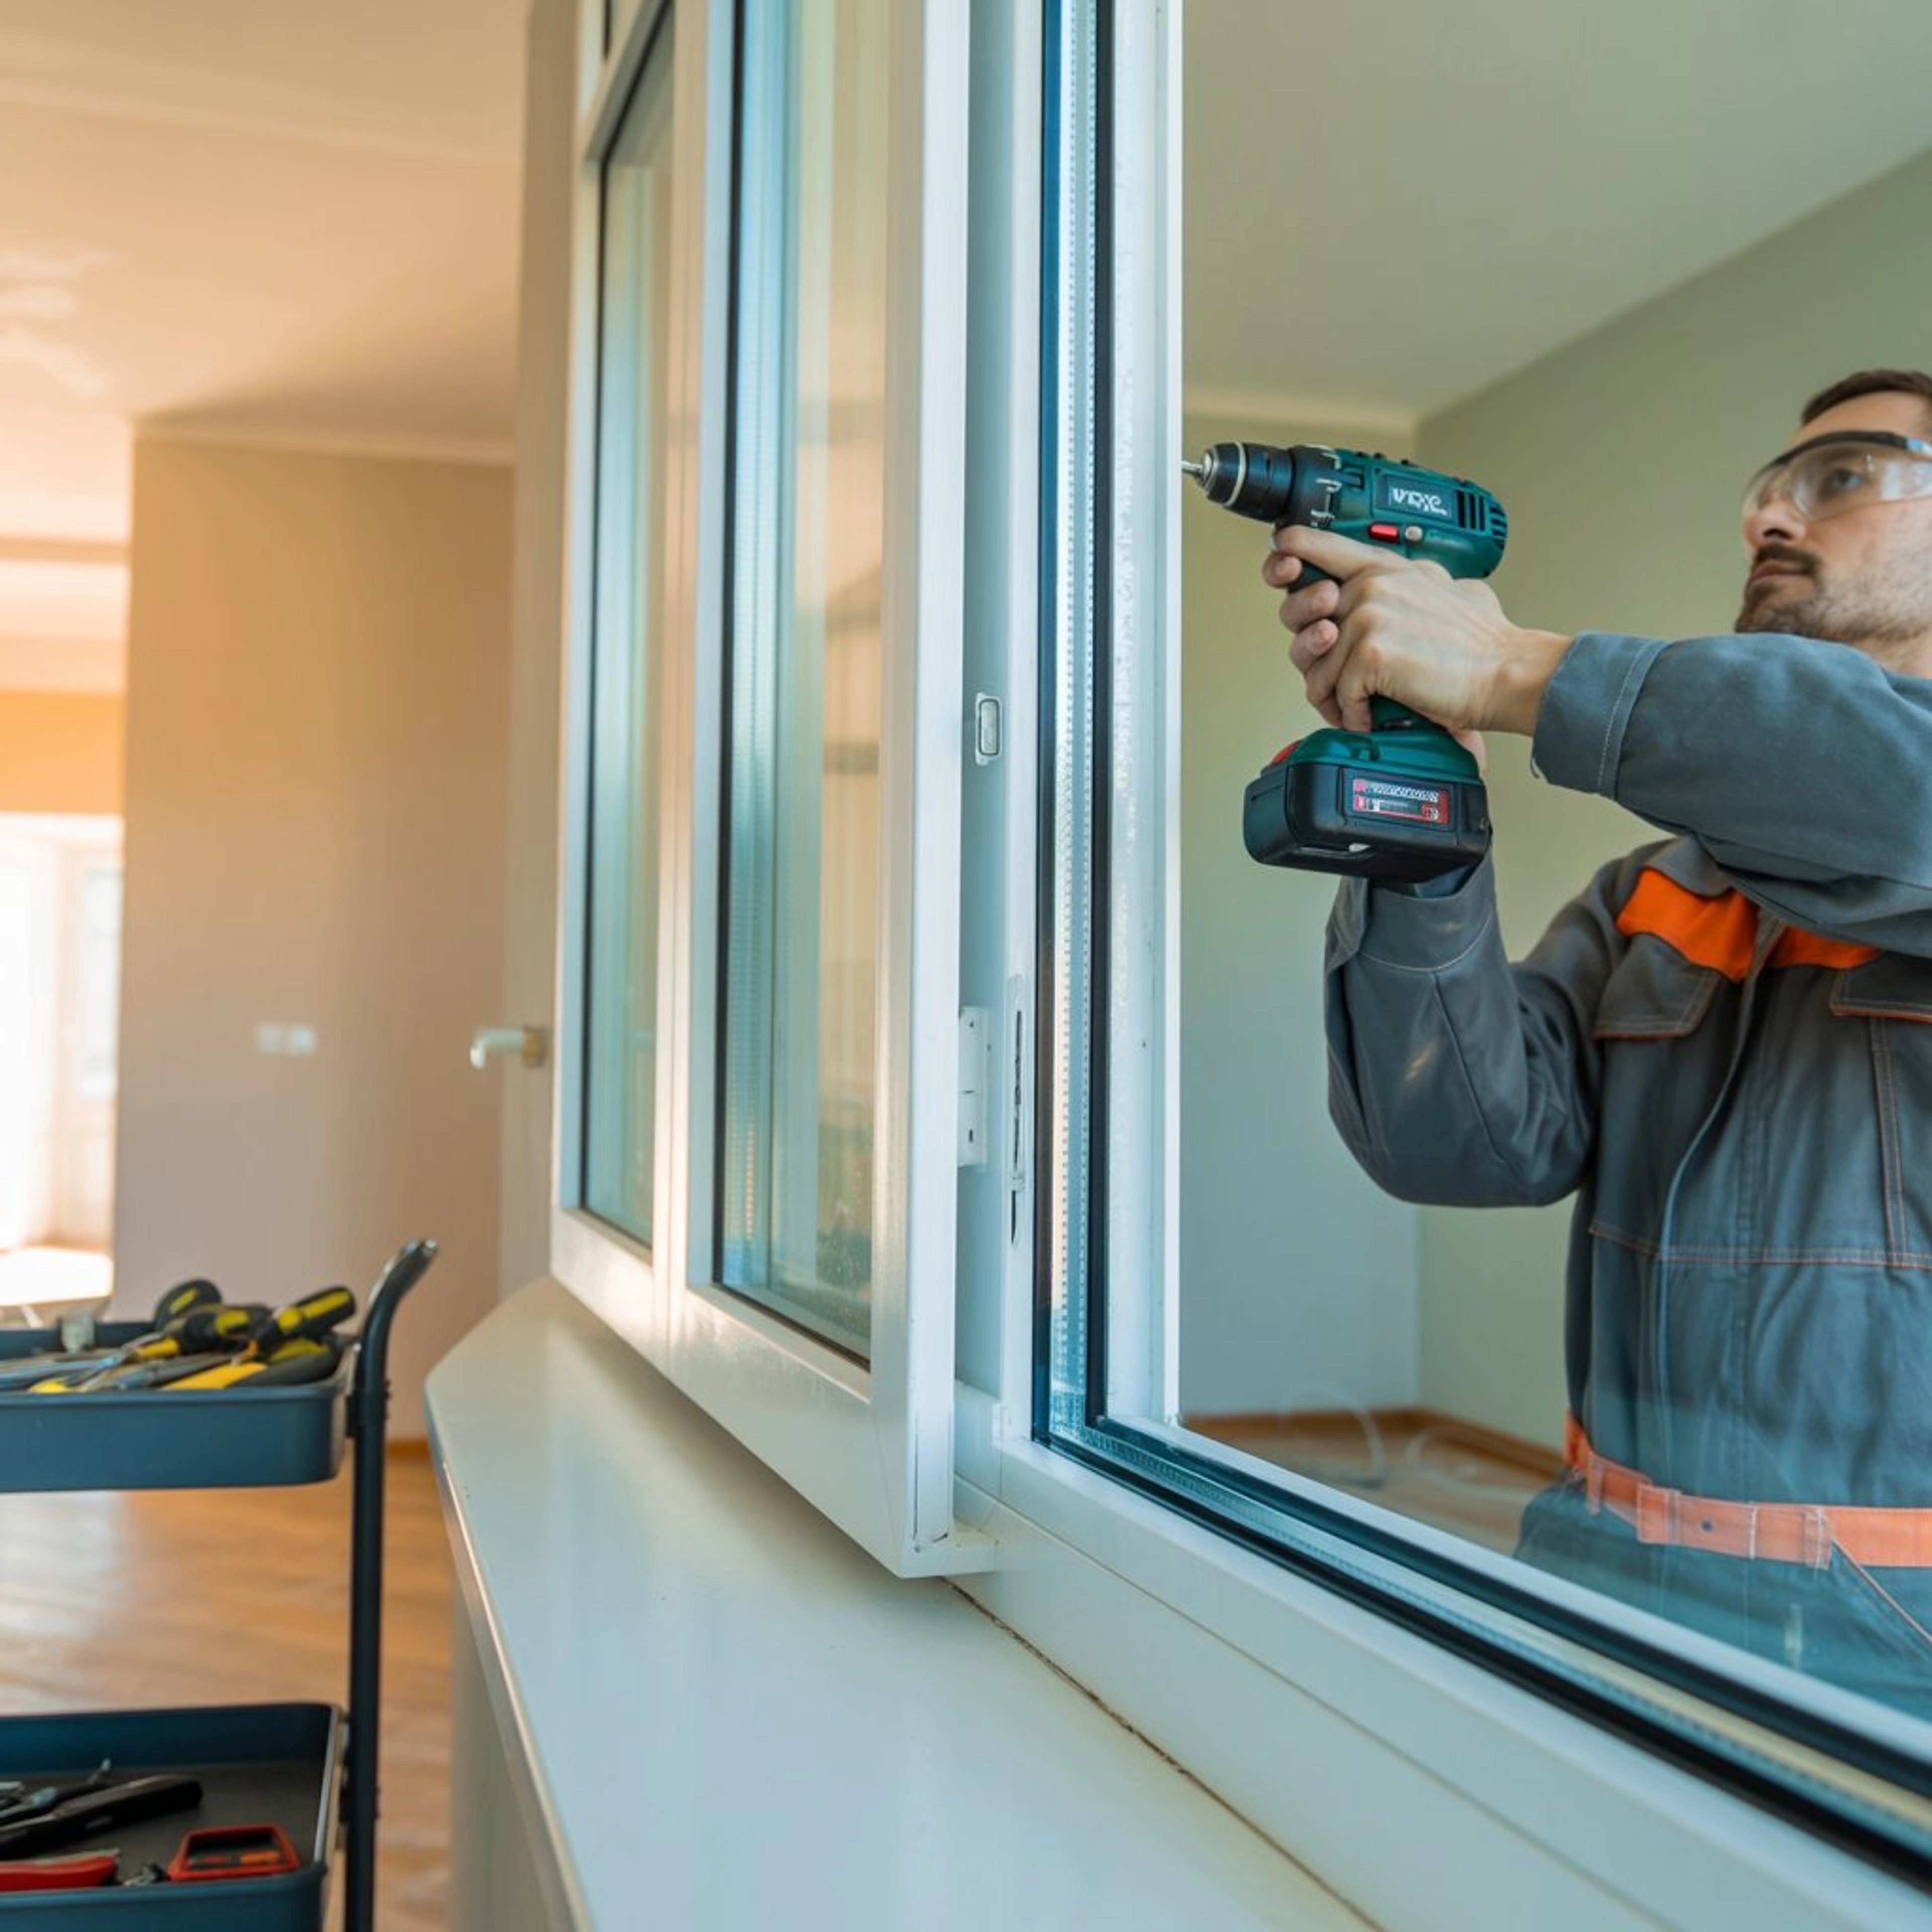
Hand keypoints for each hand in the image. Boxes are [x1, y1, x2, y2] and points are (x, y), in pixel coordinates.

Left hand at [1260, 526, 1570, 736]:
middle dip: (1312, 658)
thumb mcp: (1446, 590)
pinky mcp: (1369, 653)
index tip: (1281, 563)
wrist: (1506, 673)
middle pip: (1303, 620)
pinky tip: (1371, 717)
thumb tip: (1402, 589)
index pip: (1320, 546)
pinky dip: (1353, 714)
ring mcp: (1368, 616)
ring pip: (1317, 665)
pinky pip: (1337, 692)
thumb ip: (1410, 585)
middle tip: (1333, 680)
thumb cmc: (1481, 644)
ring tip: (1356, 708)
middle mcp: (1372, 585)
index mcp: (1386, 567)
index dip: (1290, 555)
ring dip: (1333, 697)